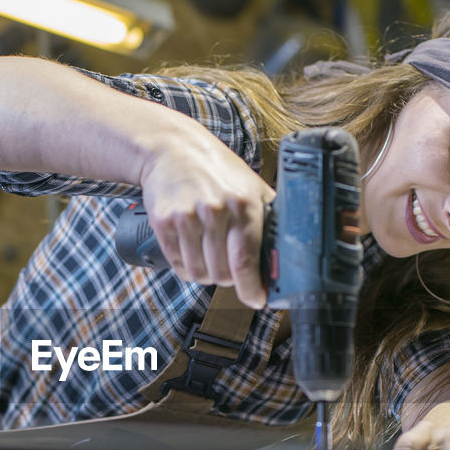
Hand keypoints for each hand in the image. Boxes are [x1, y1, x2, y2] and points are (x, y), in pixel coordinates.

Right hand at [138, 137, 273, 308]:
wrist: (173, 149)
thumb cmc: (218, 170)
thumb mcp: (252, 186)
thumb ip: (271, 219)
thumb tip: (287, 256)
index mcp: (243, 204)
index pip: (246, 260)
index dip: (252, 288)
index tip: (257, 299)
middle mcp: (214, 210)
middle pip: (222, 273)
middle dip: (229, 278)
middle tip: (231, 268)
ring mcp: (185, 217)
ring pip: (199, 273)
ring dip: (207, 274)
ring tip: (210, 256)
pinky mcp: (162, 222)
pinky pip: (178, 265)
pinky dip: (187, 267)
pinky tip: (193, 251)